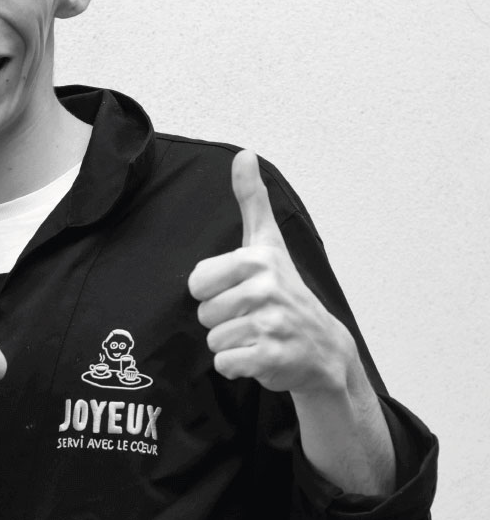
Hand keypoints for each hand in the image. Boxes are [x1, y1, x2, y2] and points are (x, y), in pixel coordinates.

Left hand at [188, 150, 355, 394]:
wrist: (324, 346)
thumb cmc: (285, 288)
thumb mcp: (267, 241)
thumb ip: (251, 199)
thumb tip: (244, 153)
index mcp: (256, 259)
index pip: (196, 282)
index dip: (212, 291)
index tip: (238, 290)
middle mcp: (265, 289)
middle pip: (204, 313)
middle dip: (222, 320)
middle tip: (251, 316)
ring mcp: (271, 324)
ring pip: (213, 340)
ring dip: (231, 343)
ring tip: (256, 334)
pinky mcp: (272, 357)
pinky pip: (225, 364)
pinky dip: (237, 366)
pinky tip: (260, 355)